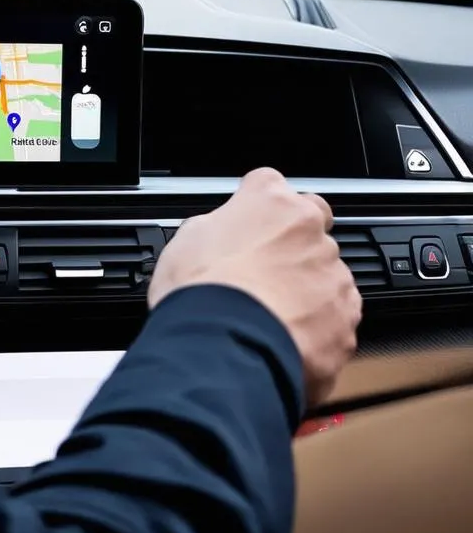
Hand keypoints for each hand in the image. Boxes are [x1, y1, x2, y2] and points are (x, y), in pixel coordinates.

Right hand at [148, 167, 361, 406]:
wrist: (224, 347)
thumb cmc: (201, 291)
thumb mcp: (187, 240)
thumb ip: (216, 227)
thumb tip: (219, 234)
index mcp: (271, 203)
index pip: (271, 185)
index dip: (258, 206)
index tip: (248, 222)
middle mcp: (311, 232)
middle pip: (307, 231)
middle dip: (288, 250)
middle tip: (256, 274)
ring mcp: (334, 276)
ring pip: (326, 276)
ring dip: (305, 289)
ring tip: (269, 315)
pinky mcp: (346, 319)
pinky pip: (336, 318)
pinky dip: (317, 326)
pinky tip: (285, 337)